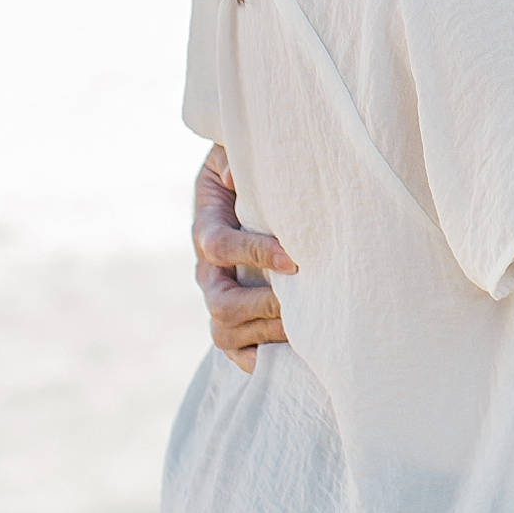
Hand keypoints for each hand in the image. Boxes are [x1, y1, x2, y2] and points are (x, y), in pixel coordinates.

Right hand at [194, 145, 295, 372]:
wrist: (244, 189)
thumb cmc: (248, 170)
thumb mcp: (237, 153)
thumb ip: (235, 161)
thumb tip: (235, 174)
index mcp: (206, 225)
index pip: (219, 246)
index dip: (253, 253)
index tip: (293, 258)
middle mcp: (208, 270)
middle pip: (219, 303)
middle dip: (262, 305)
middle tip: (302, 299)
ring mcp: (218, 296)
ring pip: (225, 332)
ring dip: (266, 332)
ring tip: (306, 326)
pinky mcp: (233, 319)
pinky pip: (236, 351)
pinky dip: (258, 359)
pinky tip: (293, 356)